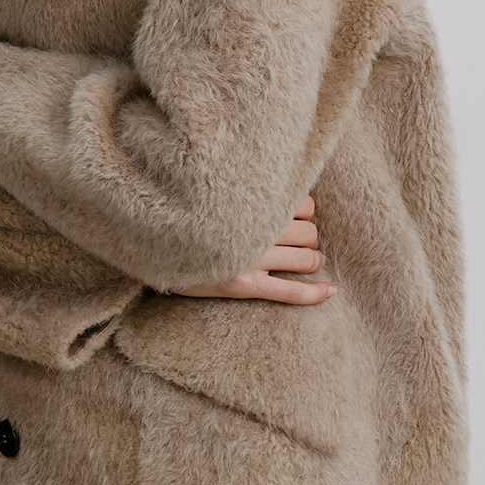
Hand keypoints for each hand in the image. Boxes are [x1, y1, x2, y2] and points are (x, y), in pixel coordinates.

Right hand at [171, 195, 335, 304]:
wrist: (154, 248)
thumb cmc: (191, 220)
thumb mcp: (218, 196)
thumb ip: (249, 193)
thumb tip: (288, 191)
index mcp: (251, 203)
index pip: (304, 205)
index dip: (305, 213)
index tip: (295, 218)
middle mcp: (253, 230)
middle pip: (309, 233)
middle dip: (311, 238)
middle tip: (300, 242)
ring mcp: (249, 260)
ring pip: (307, 259)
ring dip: (314, 260)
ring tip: (308, 261)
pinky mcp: (244, 286)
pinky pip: (291, 293)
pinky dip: (315, 294)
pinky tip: (330, 291)